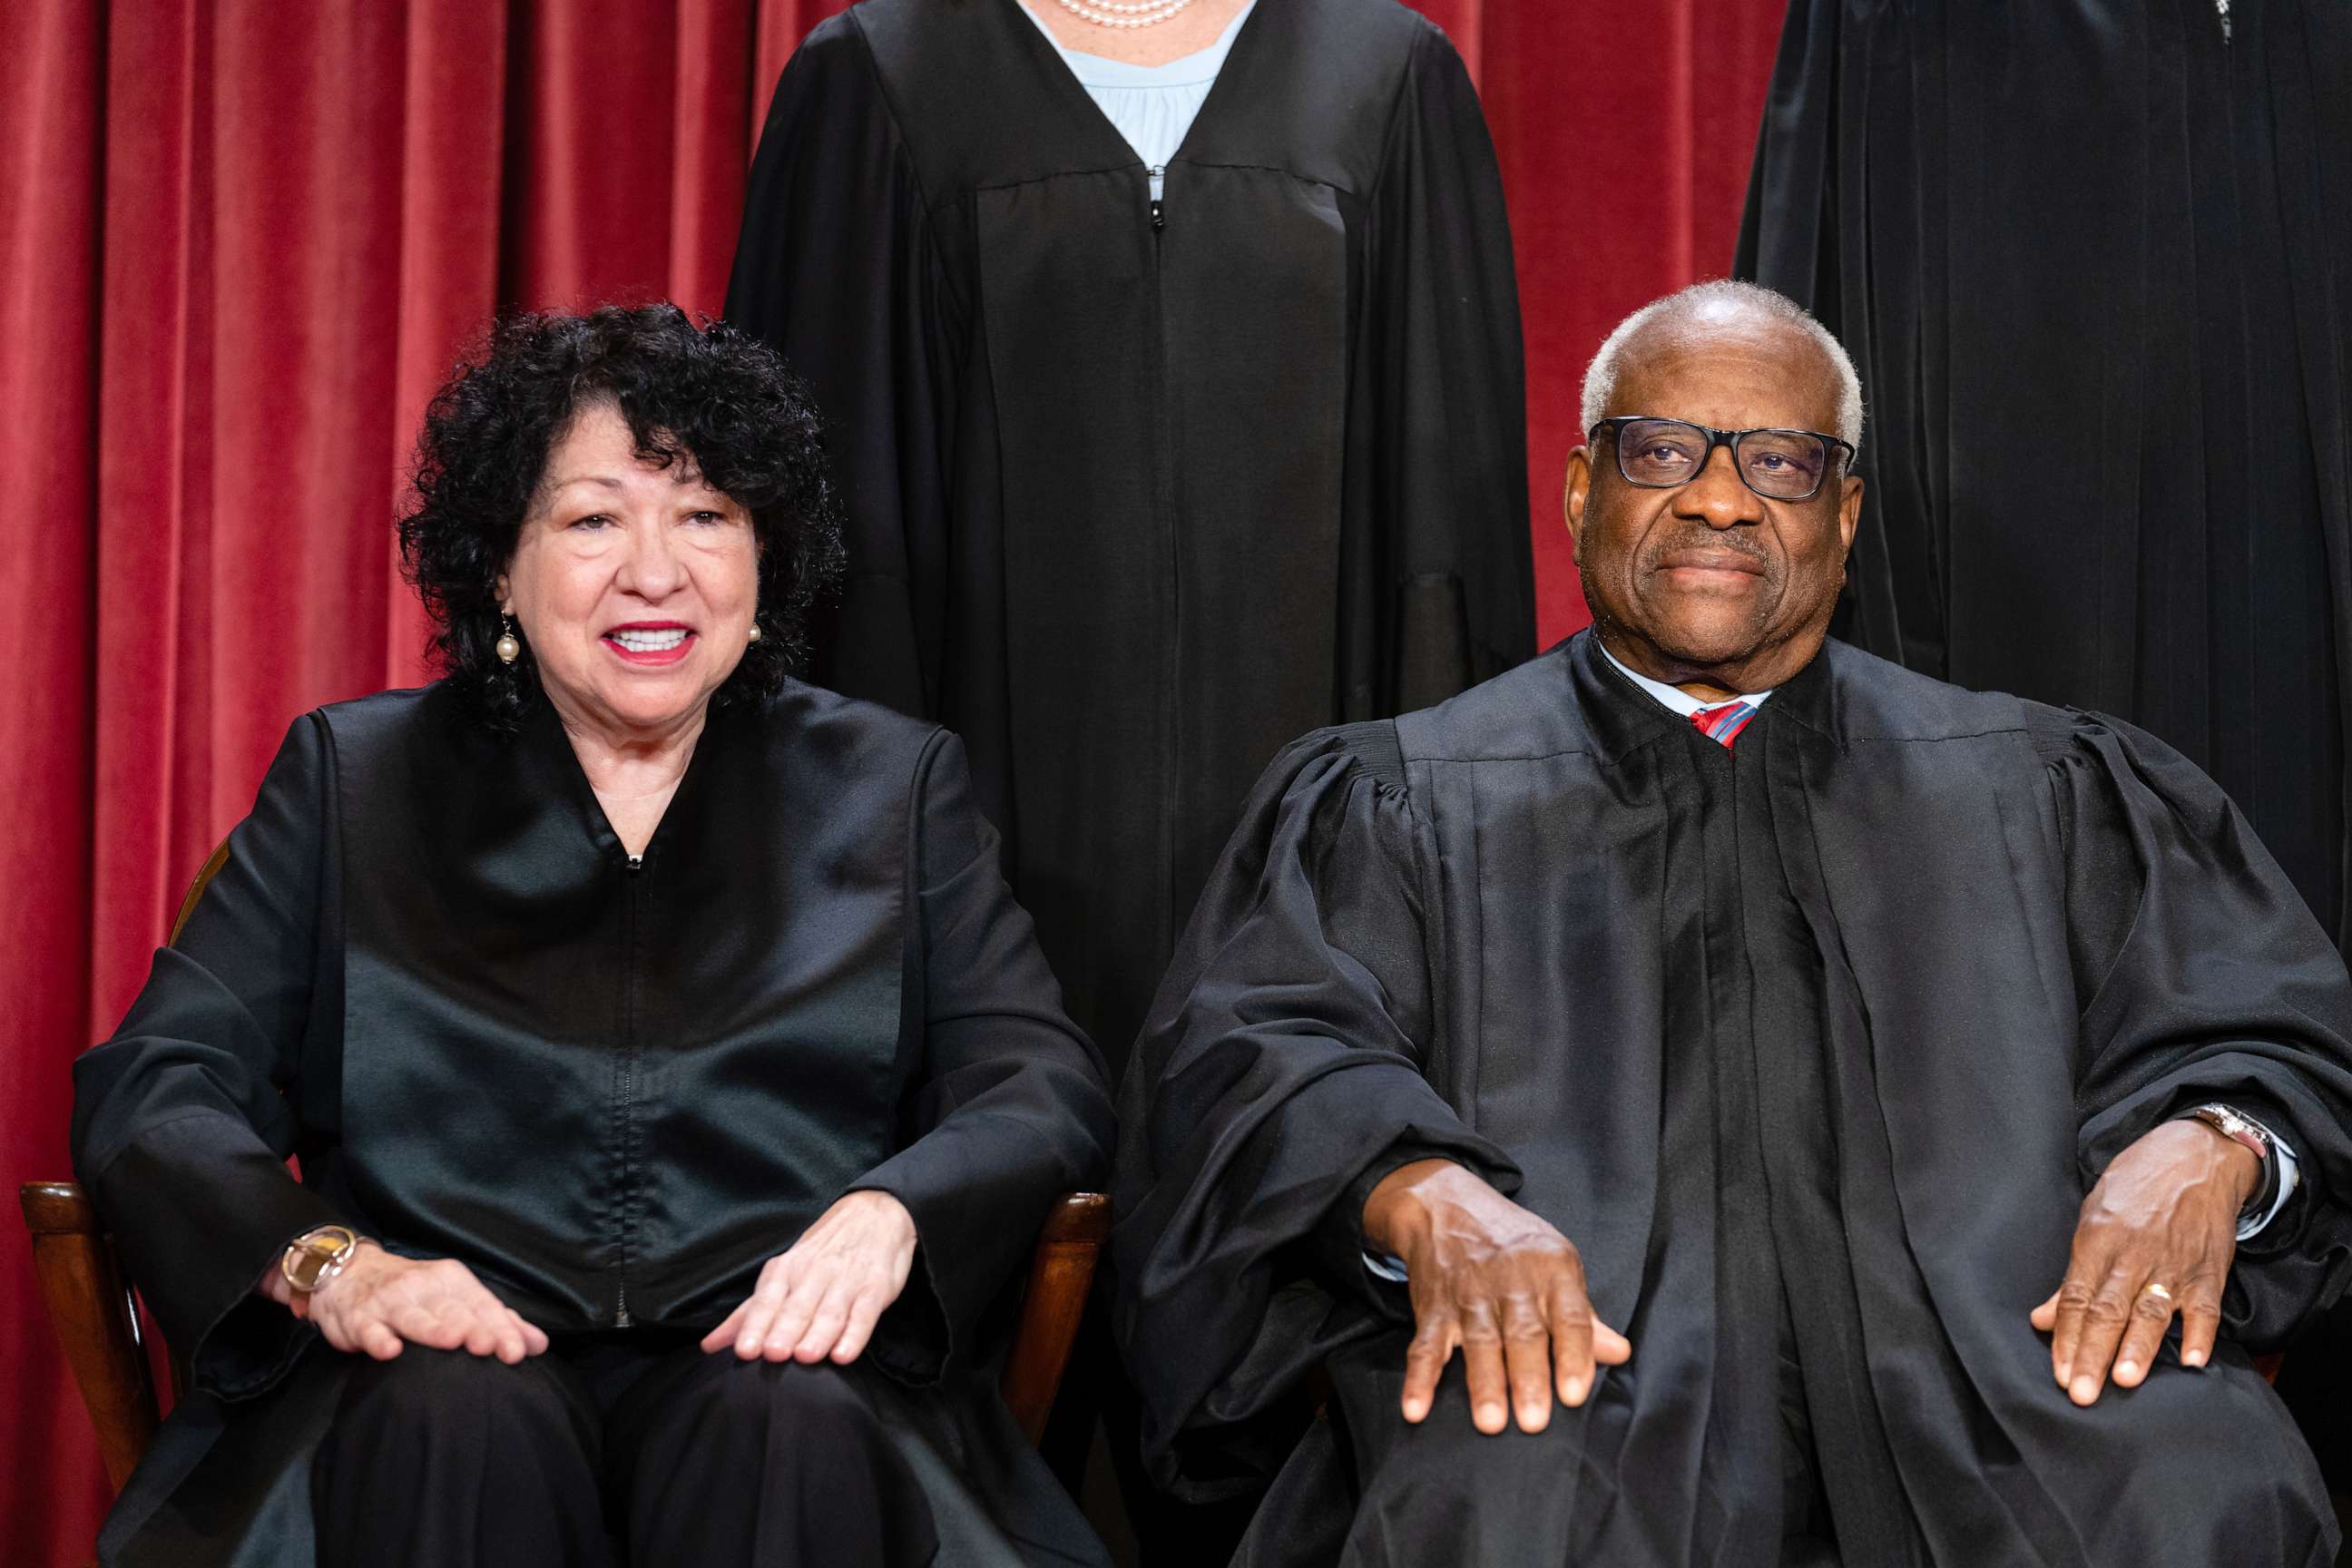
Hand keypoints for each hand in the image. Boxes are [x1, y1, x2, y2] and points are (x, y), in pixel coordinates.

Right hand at [258, 1244, 547, 1362]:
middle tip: (492, 1347)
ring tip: (452, 1340)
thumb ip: (496, 1321)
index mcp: (453, 1281)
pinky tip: (390, 1351)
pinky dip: (378, 1338)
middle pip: (454, 1311)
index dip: (502, 1328)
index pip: (483, 1305)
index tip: (519, 1352)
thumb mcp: (456, 1299)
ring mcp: (390, 1301)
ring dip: (433, 1328)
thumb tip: (539, 1343)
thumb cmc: (414, 1294)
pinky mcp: (358, 1317)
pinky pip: (369, 1328)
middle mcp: (424, 1286)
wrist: (349, 1273)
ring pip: (414, 1316)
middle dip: (474, 1328)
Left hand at [700, 1190, 917, 1366]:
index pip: (767, 1301)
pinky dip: (856, 1335)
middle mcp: (814, 1274)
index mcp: (786, 1271)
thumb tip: (709, 1345)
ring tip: (806, 1356)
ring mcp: (846, 1281)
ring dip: (818, 1334)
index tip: (745, 1350)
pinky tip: (845, 1354)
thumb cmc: (822, 1253)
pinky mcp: (875, 1289)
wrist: (874, 1213)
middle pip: (797, 1307)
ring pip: (830, 1311)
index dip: (756, 1325)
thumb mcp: (783, 1273)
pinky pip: (864, 1314)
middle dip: (784, 1330)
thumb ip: (749, 1312)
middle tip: (773, 1353)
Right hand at [1362, 1159, 1631, 1434]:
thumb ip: (1583, 1315)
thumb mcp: (1557, 1263)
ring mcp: (1468, 1295)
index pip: (1569, 1316)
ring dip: (1483, 1382)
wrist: (1445, 1206)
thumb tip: (1619, 1353)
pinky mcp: (1433, 1307)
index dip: (1573, 1355)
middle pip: (1522, 1333)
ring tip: (1490, 1422)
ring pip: (1478, 1341)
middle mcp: (1510, 1281)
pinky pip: (1425, 1345)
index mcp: (1551, 1270)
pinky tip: (1416, 1408)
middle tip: (1533, 1421)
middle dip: (1527, 1377)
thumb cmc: (1513, 1243)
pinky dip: (1419, 1378)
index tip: (1574, 1393)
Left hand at [2031, 1119, 2259, 1404]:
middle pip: (2107, 1310)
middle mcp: (2133, 1254)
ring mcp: (2173, 1264)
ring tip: (2124, 1380)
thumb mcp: (2093, 1215)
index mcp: (2098, 1240)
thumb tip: (2041, 1319)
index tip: (2058, 1373)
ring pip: (2152, 1312)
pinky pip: (2205, 1307)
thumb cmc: (2135, 1187)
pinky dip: (2200, 1335)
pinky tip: (2191, 1362)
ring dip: (2138, 1348)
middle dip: (2092, 1353)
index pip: (2076, 1297)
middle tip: (2081, 1393)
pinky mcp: (2209, 1270)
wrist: (2195, 1157)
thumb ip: (2072, 1274)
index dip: (2065, 1336)